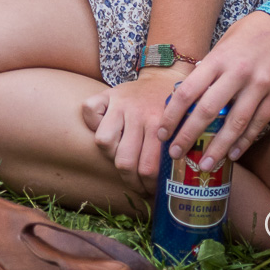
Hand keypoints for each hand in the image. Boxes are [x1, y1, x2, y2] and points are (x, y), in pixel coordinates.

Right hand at [82, 71, 186, 197]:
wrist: (165, 77)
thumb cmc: (172, 110)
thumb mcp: (180, 129)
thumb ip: (176, 151)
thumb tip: (176, 187)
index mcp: (160, 124)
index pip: (149, 167)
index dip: (148, 186)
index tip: (152, 192)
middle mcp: (139, 113)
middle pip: (125, 161)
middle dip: (132, 181)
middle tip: (140, 187)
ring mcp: (121, 103)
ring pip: (104, 142)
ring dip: (111, 155)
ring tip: (123, 159)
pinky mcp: (106, 94)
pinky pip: (89, 111)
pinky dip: (92, 122)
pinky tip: (106, 128)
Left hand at [159, 11, 269, 169]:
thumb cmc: (247, 36)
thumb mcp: (221, 45)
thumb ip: (207, 71)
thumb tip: (186, 97)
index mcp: (217, 59)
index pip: (187, 92)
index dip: (171, 116)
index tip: (161, 133)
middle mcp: (237, 72)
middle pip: (208, 111)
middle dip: (189, 136)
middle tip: (176, 154)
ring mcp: (260, 84)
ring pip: (235, 123)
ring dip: (218, 148)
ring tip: (205, 165)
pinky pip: (259, 123)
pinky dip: (245, 141)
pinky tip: (233, 154)